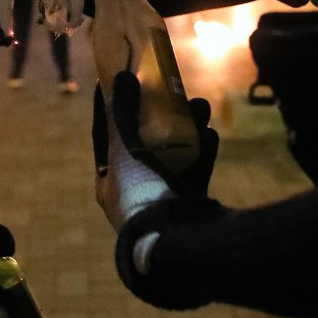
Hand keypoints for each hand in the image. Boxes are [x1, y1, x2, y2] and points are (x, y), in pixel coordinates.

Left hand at [92, 71, 218, 231]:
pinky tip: (211, 134)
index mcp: (109, 181)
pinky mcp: (190, 201)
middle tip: (171, 90)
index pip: (105, 136)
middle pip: (147, 140)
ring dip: (190, 127)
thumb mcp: (122, 150)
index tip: (118, 81)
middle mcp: (134, 189)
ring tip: (201, 106)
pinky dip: (204, 150)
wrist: (174, 240)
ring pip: (177, 151)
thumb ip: (120, 114)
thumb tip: (121, 77)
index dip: (111, 108)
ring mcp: (164, 196)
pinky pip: (197, 169)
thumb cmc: (140, 193)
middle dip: (161, 113)